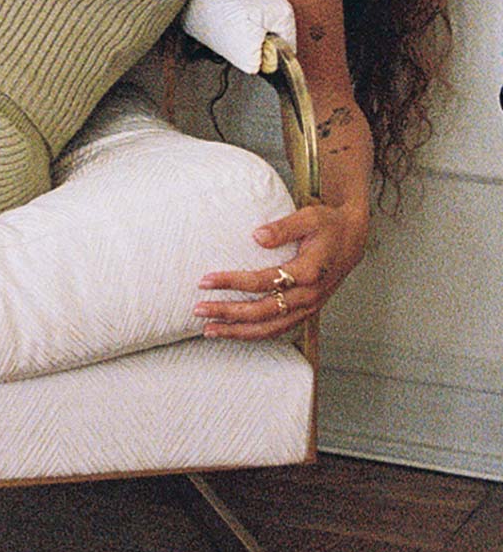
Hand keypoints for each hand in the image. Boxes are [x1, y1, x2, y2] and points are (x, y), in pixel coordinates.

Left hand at [193, 200, 367, 339]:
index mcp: (309, 272)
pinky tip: (234, 333)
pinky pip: (278, 329)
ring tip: (209, 330)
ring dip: (237, 331)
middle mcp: (309, 295)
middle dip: (228, 312)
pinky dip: (254, 334)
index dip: (232, 282)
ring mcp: (309, 307)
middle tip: (199, 309)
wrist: (354, 237)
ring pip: (269, 328)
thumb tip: (257, 236)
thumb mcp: (309, 217)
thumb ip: (283, 227)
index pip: (263, 282)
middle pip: (262, 311)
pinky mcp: (307, 311)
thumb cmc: (330, 225)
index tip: (206, 280)